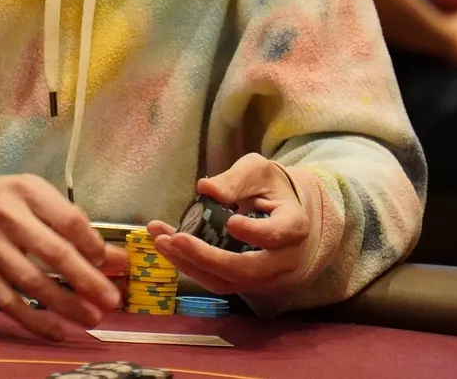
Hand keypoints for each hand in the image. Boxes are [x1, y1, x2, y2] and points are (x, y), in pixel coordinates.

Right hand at [0, 173, 124, 340]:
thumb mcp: (32, 195)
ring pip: (33, 282)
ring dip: (66, 304)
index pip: (69, 220)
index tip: (111, 263)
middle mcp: (7, 217)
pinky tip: (58, 332)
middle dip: (87, 280)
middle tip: (111, 299)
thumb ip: (69, 222)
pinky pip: (10, 302)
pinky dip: (35, 321)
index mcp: (26, 191)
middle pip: (54, 253)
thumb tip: (113, 257)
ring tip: (92, 317)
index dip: (94, 245)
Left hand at [145, 153, 313, 295]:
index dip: (255, 233)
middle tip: (176, 239)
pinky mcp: (247, 285)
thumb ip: (234, 179)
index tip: (231, 223)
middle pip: (248, 270)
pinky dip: (192, 268)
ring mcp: (266, 278)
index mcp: (294, 226)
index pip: (278, 235)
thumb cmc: (269, 188)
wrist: (281, 212)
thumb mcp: (256, 171)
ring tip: (163, 242)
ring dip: (192, 265)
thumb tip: (206, 188)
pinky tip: (170, 249)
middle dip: (208, 257)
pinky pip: (218, 283)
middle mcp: (284, 259)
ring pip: (229, 282)